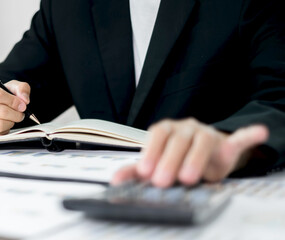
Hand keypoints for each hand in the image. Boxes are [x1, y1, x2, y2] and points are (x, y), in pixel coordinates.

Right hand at [0, 80, 30, 137]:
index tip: (22, 105)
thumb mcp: (10, 87)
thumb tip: (24, 100)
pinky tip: (1, 125)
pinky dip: (2, 131)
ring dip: (10, 123)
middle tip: (19, 114)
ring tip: (10, 119)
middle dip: (15, 114)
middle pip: (1, 112)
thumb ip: (21, 88)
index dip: (14, 102)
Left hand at [112, 118, 268, 187]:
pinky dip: (248, 135)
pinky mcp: (228, 142)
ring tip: (189, 178)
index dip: (151, 152)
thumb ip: (136, 170)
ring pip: (203, 140)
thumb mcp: (156, 164)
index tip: (144, 171)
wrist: (207, 156)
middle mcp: (186, 128)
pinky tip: (257, 132)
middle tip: (163, 181)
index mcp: (167, 130)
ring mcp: (208, 133)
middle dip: (169, 160)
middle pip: (178, 139)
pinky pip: (239, 137)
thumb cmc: (176, 159)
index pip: (157, 135)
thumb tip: (116, 179)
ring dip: (196, 158)